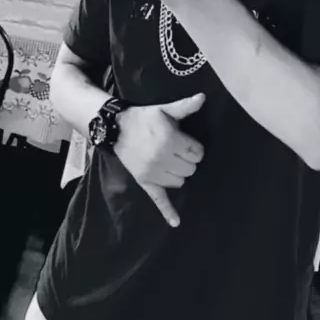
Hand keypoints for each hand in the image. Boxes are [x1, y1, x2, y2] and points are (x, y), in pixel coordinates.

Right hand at [113, 93, 205, 226]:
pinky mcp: (145, 182)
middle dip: (188, 159)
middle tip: (177, 150)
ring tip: (170, 161)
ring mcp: (153, 172)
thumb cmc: (144, 118)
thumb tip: (203, 97)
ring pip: (180, 182)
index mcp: (170, 140)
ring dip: (179, 173)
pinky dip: (168, 212)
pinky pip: (158, 199)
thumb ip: (185, 106)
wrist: (116, 128)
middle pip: (191, 168)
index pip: (197, 153)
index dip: (194, 147)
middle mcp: (162, 158)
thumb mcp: (164, 109)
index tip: (186, 142)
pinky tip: (176, 222)